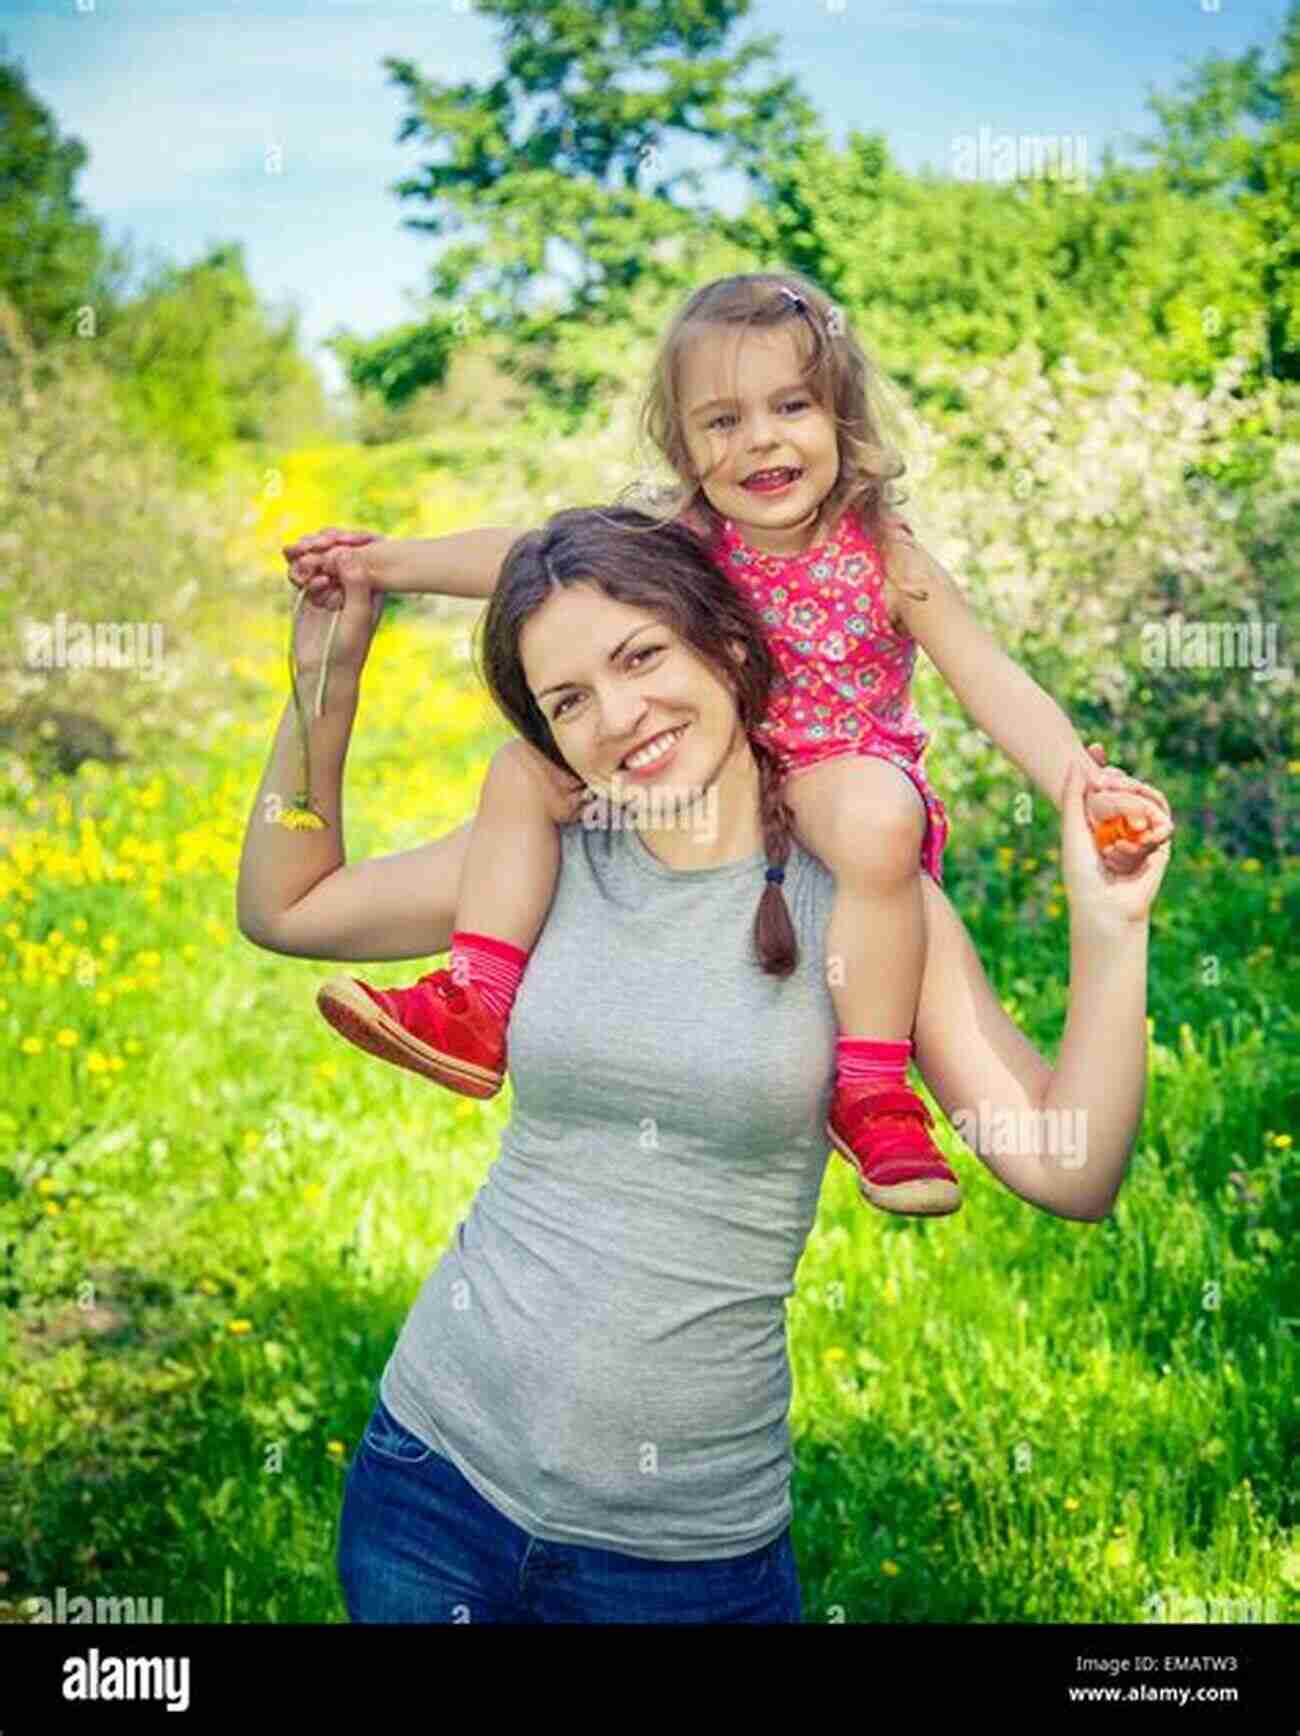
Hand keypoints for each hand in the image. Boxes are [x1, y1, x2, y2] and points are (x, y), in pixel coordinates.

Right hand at [289, 547, 385, 684]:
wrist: (325, 671)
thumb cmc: (349, 648)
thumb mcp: (357, 615)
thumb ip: (355, 584)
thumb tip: (344, 552)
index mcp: (371, 583)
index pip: (364, 550)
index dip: (350, 539)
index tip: (338, 540)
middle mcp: (350, 581)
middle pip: (338, 548)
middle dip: (324, 543)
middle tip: (313, 545)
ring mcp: (329, 585)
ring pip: (317, 557)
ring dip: (307, 554)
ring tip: (304, 562)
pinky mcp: (308, 592)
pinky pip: (301, 572)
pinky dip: (298, 570)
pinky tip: (301, 580)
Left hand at [1061, 755, 1172, 929]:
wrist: (1104, 906)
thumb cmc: (1082, 871)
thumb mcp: (1072, 829)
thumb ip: (1072, 797)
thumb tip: (1075, 763)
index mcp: (1098, 820)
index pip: (1105, 785)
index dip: (1102, 765)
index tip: (1095, 748)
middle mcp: (1121, 825)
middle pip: (1129, 788)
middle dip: (1119, 779)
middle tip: (1105, 775)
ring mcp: (1142, 834)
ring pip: (1147, 801)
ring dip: (1133, 798)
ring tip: (1114, 811)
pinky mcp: (1160, 847)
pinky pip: (1162, 822)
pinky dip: (1144, 830)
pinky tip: (1116, 851)